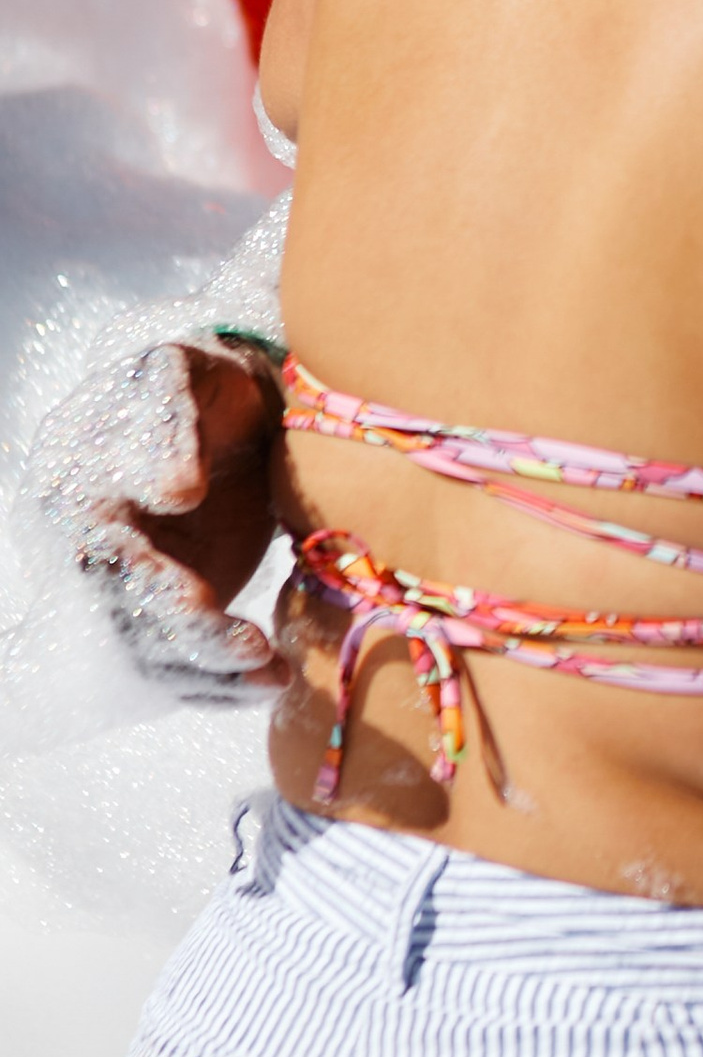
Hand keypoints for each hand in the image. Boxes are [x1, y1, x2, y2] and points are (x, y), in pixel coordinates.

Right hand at [34, 339, 291, 693]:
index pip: (97, 553)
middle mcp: (82, 543)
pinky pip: (173, 665)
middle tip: (257, 652)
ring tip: (274, 674)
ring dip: (207, 675)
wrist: (227, 407)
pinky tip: (267, 683)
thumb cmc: (206, 382)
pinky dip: (216, 684)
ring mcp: (120, 584)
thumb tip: (174, 493)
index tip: (204, 602)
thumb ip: (173, 419)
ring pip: (145, 655)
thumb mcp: (187, 372)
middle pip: (120, 617)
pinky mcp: (159, 611)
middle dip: (188, 642)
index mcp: (73, 484)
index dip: (147, 585)